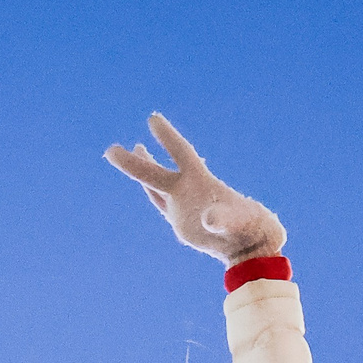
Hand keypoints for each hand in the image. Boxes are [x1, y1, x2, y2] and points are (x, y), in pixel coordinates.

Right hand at [103, 113, 286, 263]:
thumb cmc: (249, 227)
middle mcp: (189, 190)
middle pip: (156, 173)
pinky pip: (162, 206)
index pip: (181, 152)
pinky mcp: (182, 224)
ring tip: (123, 152)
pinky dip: (152, 195)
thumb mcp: (238, 223)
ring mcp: (184, 206)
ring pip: (156, 186)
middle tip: (110, 150)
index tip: (153, 118)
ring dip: (139, 172)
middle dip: (134, 163)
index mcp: (201, 181)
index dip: (167, 136)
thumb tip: (210, 220)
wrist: (252, 245)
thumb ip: (223, 219)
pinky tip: (143, 184)